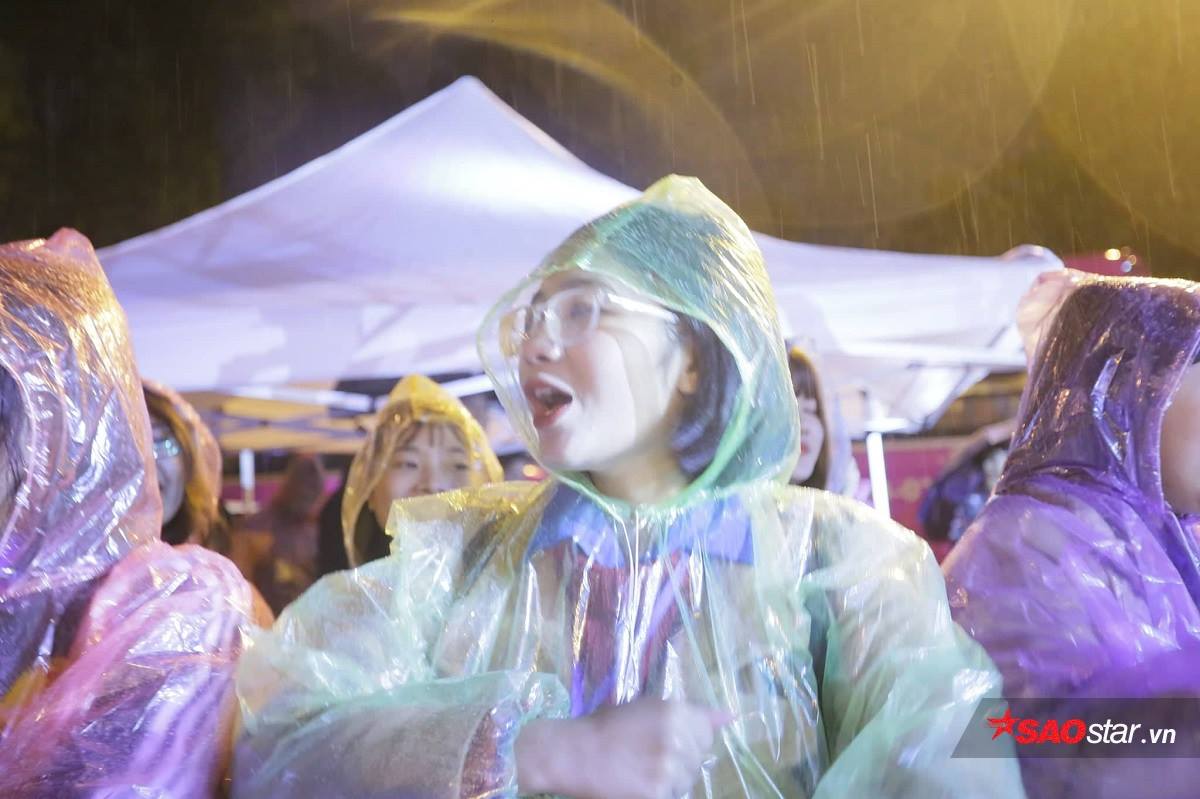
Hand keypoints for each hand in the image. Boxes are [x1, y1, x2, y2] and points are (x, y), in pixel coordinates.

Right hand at [515, 698, 730, 798]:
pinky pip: (673, 795)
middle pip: (698, 758)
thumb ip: (690, 714)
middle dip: (680, 758)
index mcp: (676, 712)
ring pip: (688, 780)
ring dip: (671, 778)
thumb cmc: (608, 727)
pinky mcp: (658, 793)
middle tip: (648, 755)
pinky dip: (659, 791)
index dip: (690, 738)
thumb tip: (731, 716)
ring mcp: (669, 768)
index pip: (707, 732)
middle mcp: (677, 738)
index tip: (669, 740)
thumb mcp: (649, 708)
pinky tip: (638, 782)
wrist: (575, 752)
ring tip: (642, 770)